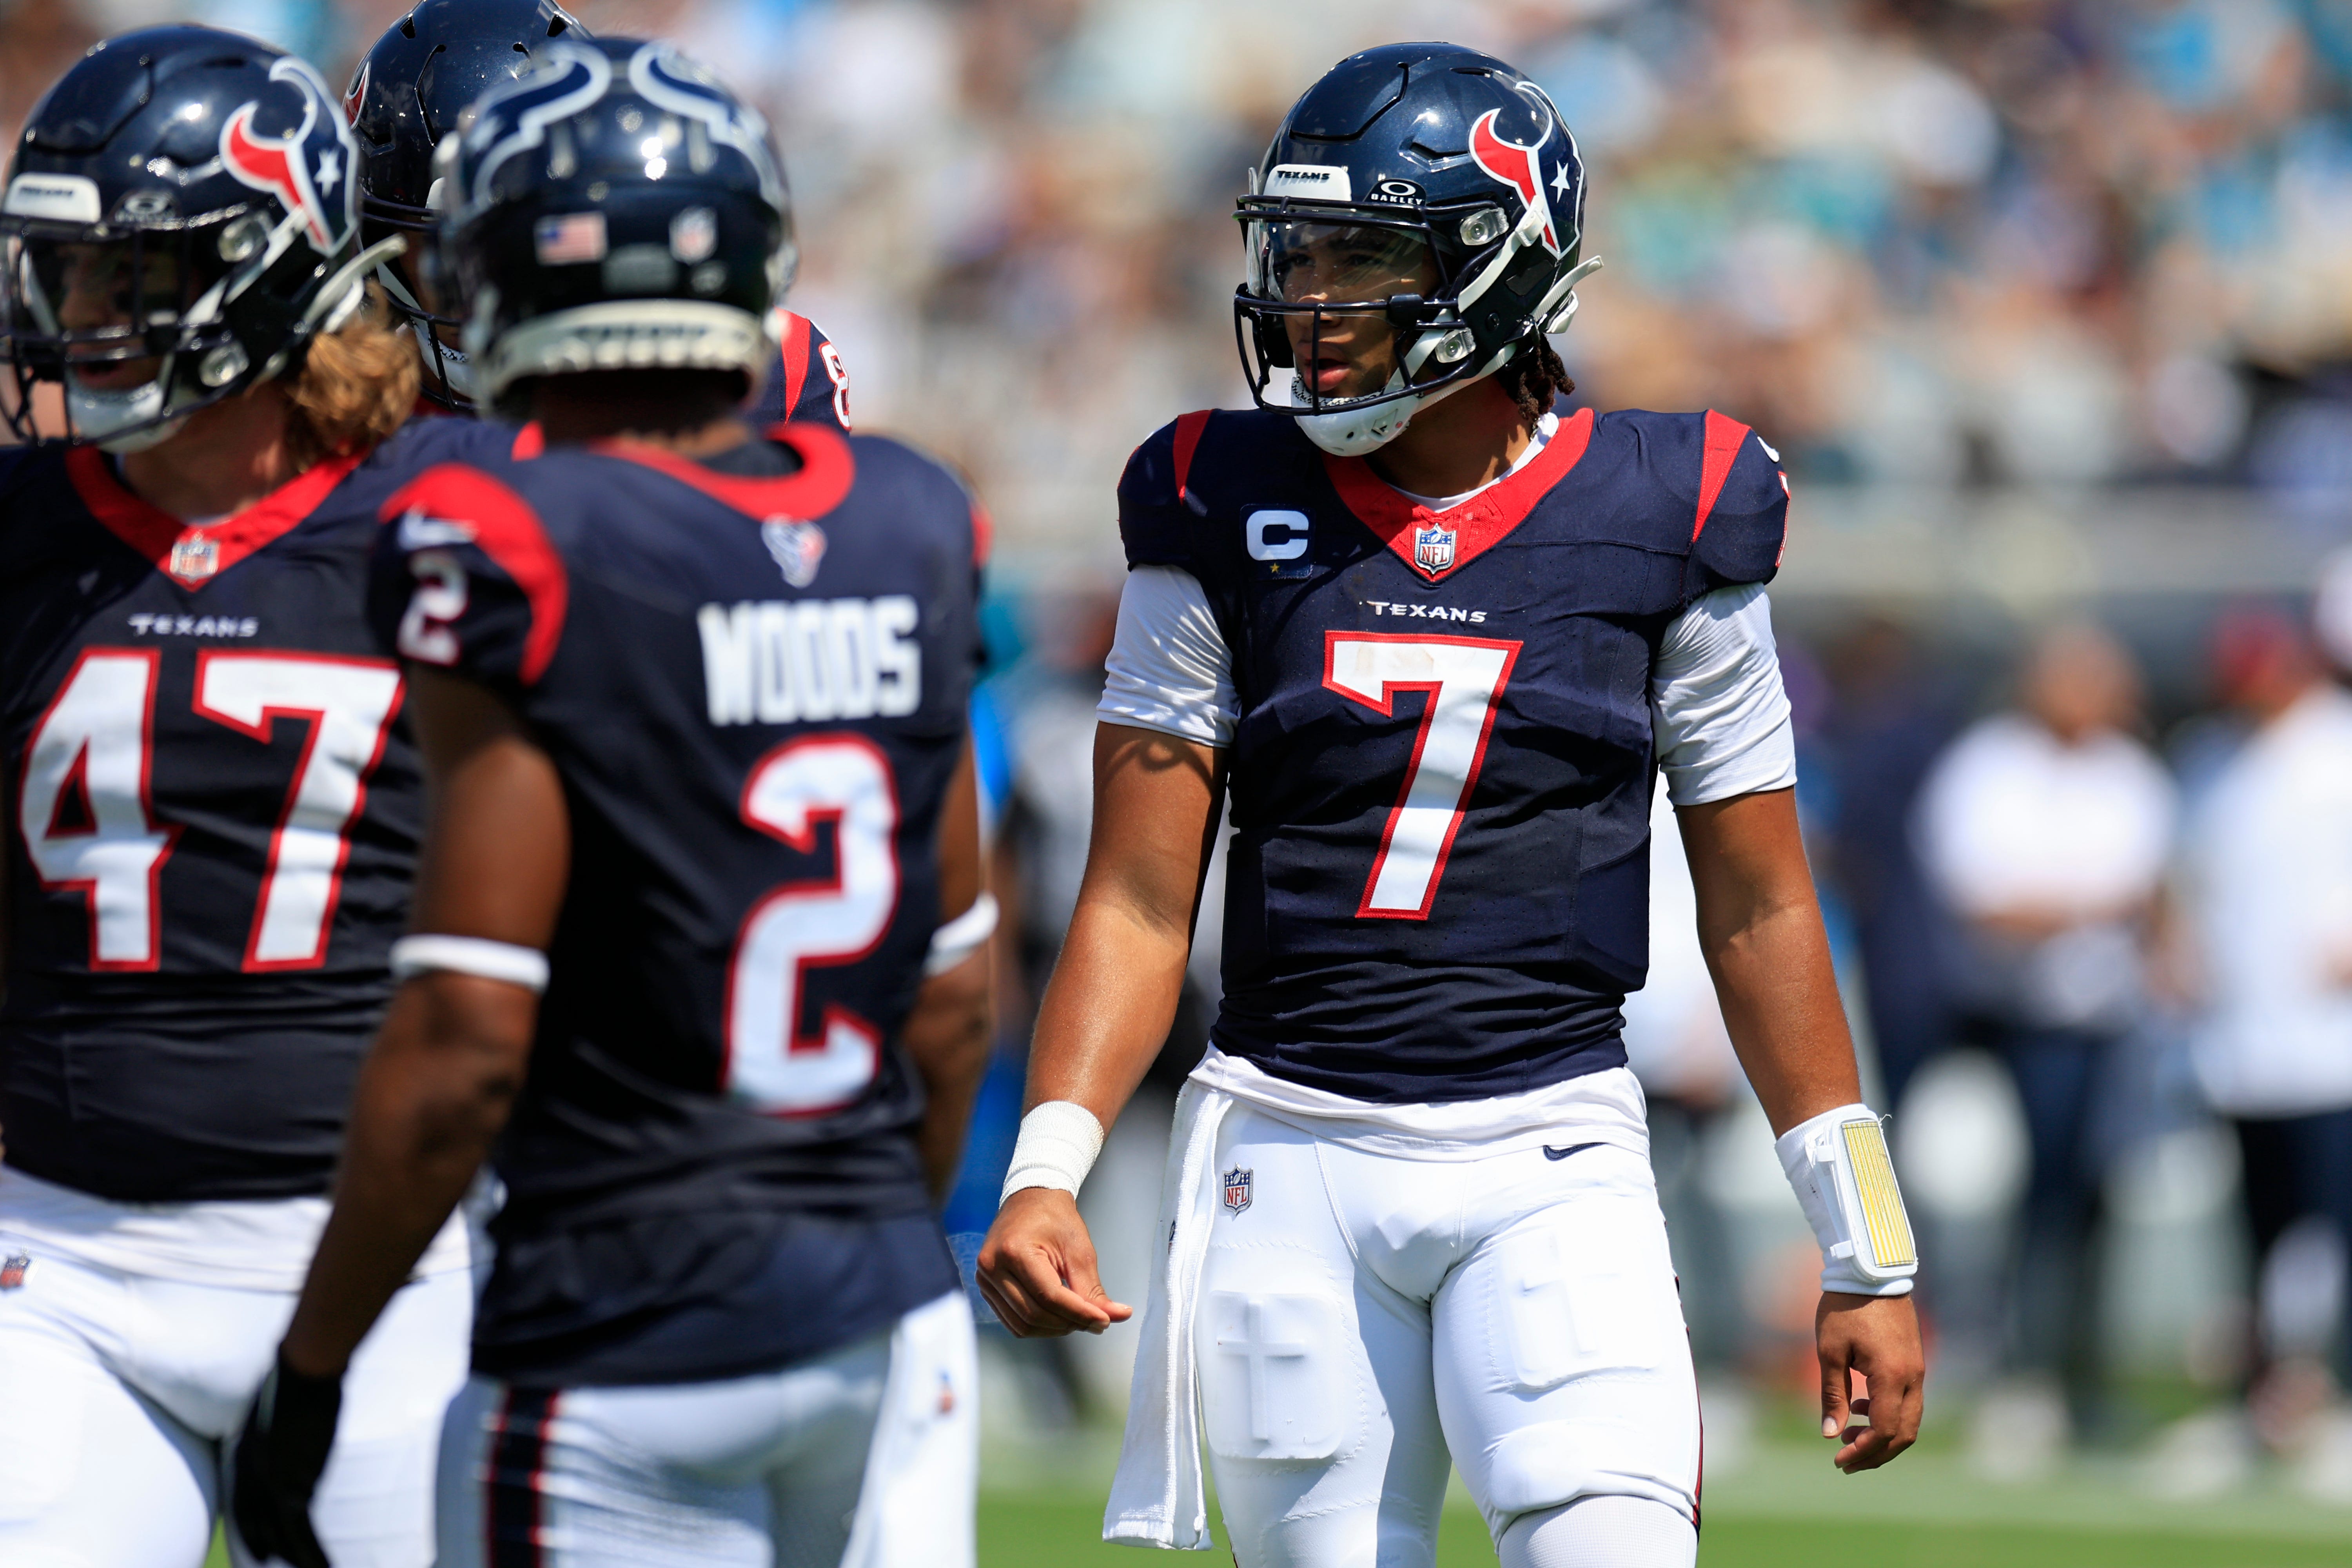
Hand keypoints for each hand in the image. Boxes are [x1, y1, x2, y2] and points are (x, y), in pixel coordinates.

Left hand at [230, 1349, 342, 1567]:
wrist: (304, 1370)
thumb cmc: (296, 1372)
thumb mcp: (273, 1401)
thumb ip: (277, 1419)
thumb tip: (293, 1414)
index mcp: (244, 1453)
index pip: (241, 1504)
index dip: (250, 1528)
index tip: (258, 1548)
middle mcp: (250, 1474)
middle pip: (255, 1524)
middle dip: (267, 1547)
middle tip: (275, 1564)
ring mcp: (270, 1483)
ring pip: (280, 1534)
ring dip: (295, 1558)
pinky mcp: (293, 1486)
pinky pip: (302, 1531)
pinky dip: (312, 1553)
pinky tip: (322, 1567)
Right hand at [976, 1187, 1132, 1336]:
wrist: (1031, 1200)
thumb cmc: (1054, 1217)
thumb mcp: (1079, 1250)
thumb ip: (1093, 1288)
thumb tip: (1116, 1315)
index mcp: (1014, 1250)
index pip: (1050, 1297)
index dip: (1080, 1314)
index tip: (1104, 1320)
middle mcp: (992, 1267)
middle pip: (1034, 1315)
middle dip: (1069, 1323)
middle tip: (1095, 1320)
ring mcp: (985, 1279)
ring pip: (1022, 1325)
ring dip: (1054, 1329)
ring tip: (1077, 1316)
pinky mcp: (986, 1288)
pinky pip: (1013, 1322)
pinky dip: (1039, 1326)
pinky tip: (1057, 1316)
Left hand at [1816, 1291, 1924, 1472]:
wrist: (1871, 1274)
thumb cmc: (1845, 1308)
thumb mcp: (1830, 1351)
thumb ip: (1832, 1395)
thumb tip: (1829, 1434)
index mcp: (1892, 1376)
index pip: (1884, 1431)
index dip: (1863, 1451)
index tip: (1839, 1461)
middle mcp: (1913, 1378)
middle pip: (1903, 1433)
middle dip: (1875, 1453)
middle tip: (1845, 1462)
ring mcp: (1918, 1371)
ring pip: (1909, 1420)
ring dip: (1883, 1437)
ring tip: (1848, 1437)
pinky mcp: (1915, 1363)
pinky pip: (1908, 1402)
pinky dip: (1888, 1415)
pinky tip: (1861, 1408)